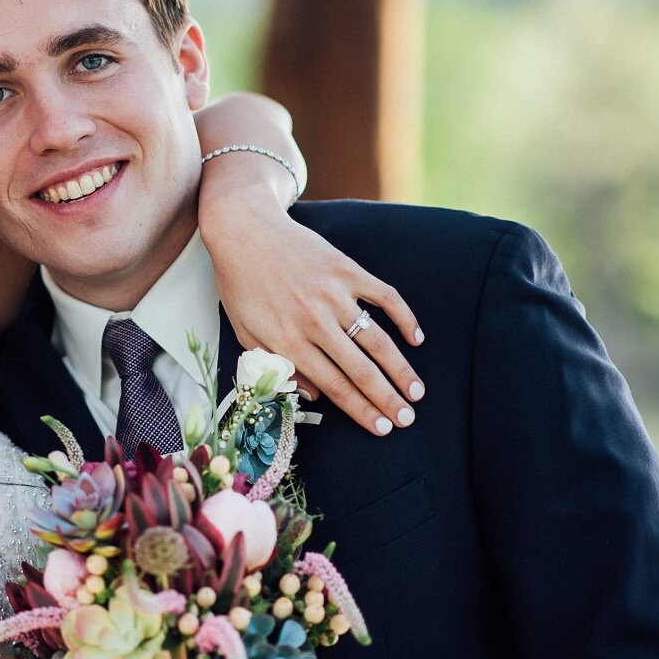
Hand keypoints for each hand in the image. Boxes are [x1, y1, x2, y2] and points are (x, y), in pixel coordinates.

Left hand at [203, 197, 424, 435]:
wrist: (244, 231)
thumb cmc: (241, 284)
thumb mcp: (245, 332)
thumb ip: (277, 365)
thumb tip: (312, 395)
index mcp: (287, 340)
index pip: (333, 386)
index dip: (360, 410)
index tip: (381, 428)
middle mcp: (314, 321)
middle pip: (359, 369)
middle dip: (386, 399)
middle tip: (407, 419)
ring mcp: (333, 293)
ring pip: (377, 340)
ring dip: (400, 368)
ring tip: (416, 391)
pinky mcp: (346, 270)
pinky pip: (384, 297)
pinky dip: (404, 318)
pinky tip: (415, 339)